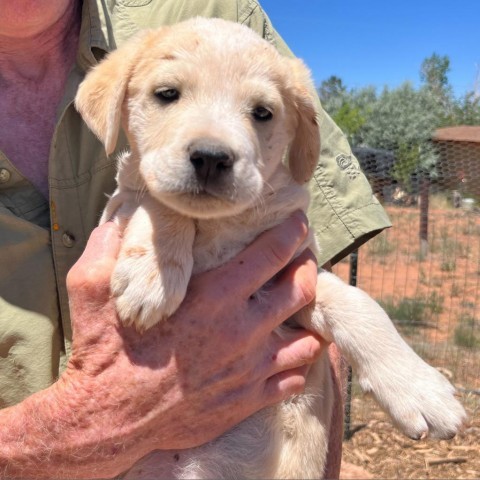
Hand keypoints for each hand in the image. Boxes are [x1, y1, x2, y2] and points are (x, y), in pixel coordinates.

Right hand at [0, 212, 321, 477]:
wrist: (109, 419)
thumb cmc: (104, 351)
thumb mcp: (91, 286)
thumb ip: (109, 245)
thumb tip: (122, 213)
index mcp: (213, 297)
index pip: (270, 255)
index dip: (291, 233)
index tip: (298, 223)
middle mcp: (242, 330)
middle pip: (299, 291)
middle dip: (308, 268)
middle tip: (306, 258)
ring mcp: (249, 368)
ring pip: (306, 339)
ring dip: (310, 318)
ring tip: (307, 306)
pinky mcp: (247, 399)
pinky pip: (292, 379)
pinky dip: (298, 363)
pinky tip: (291, 353)